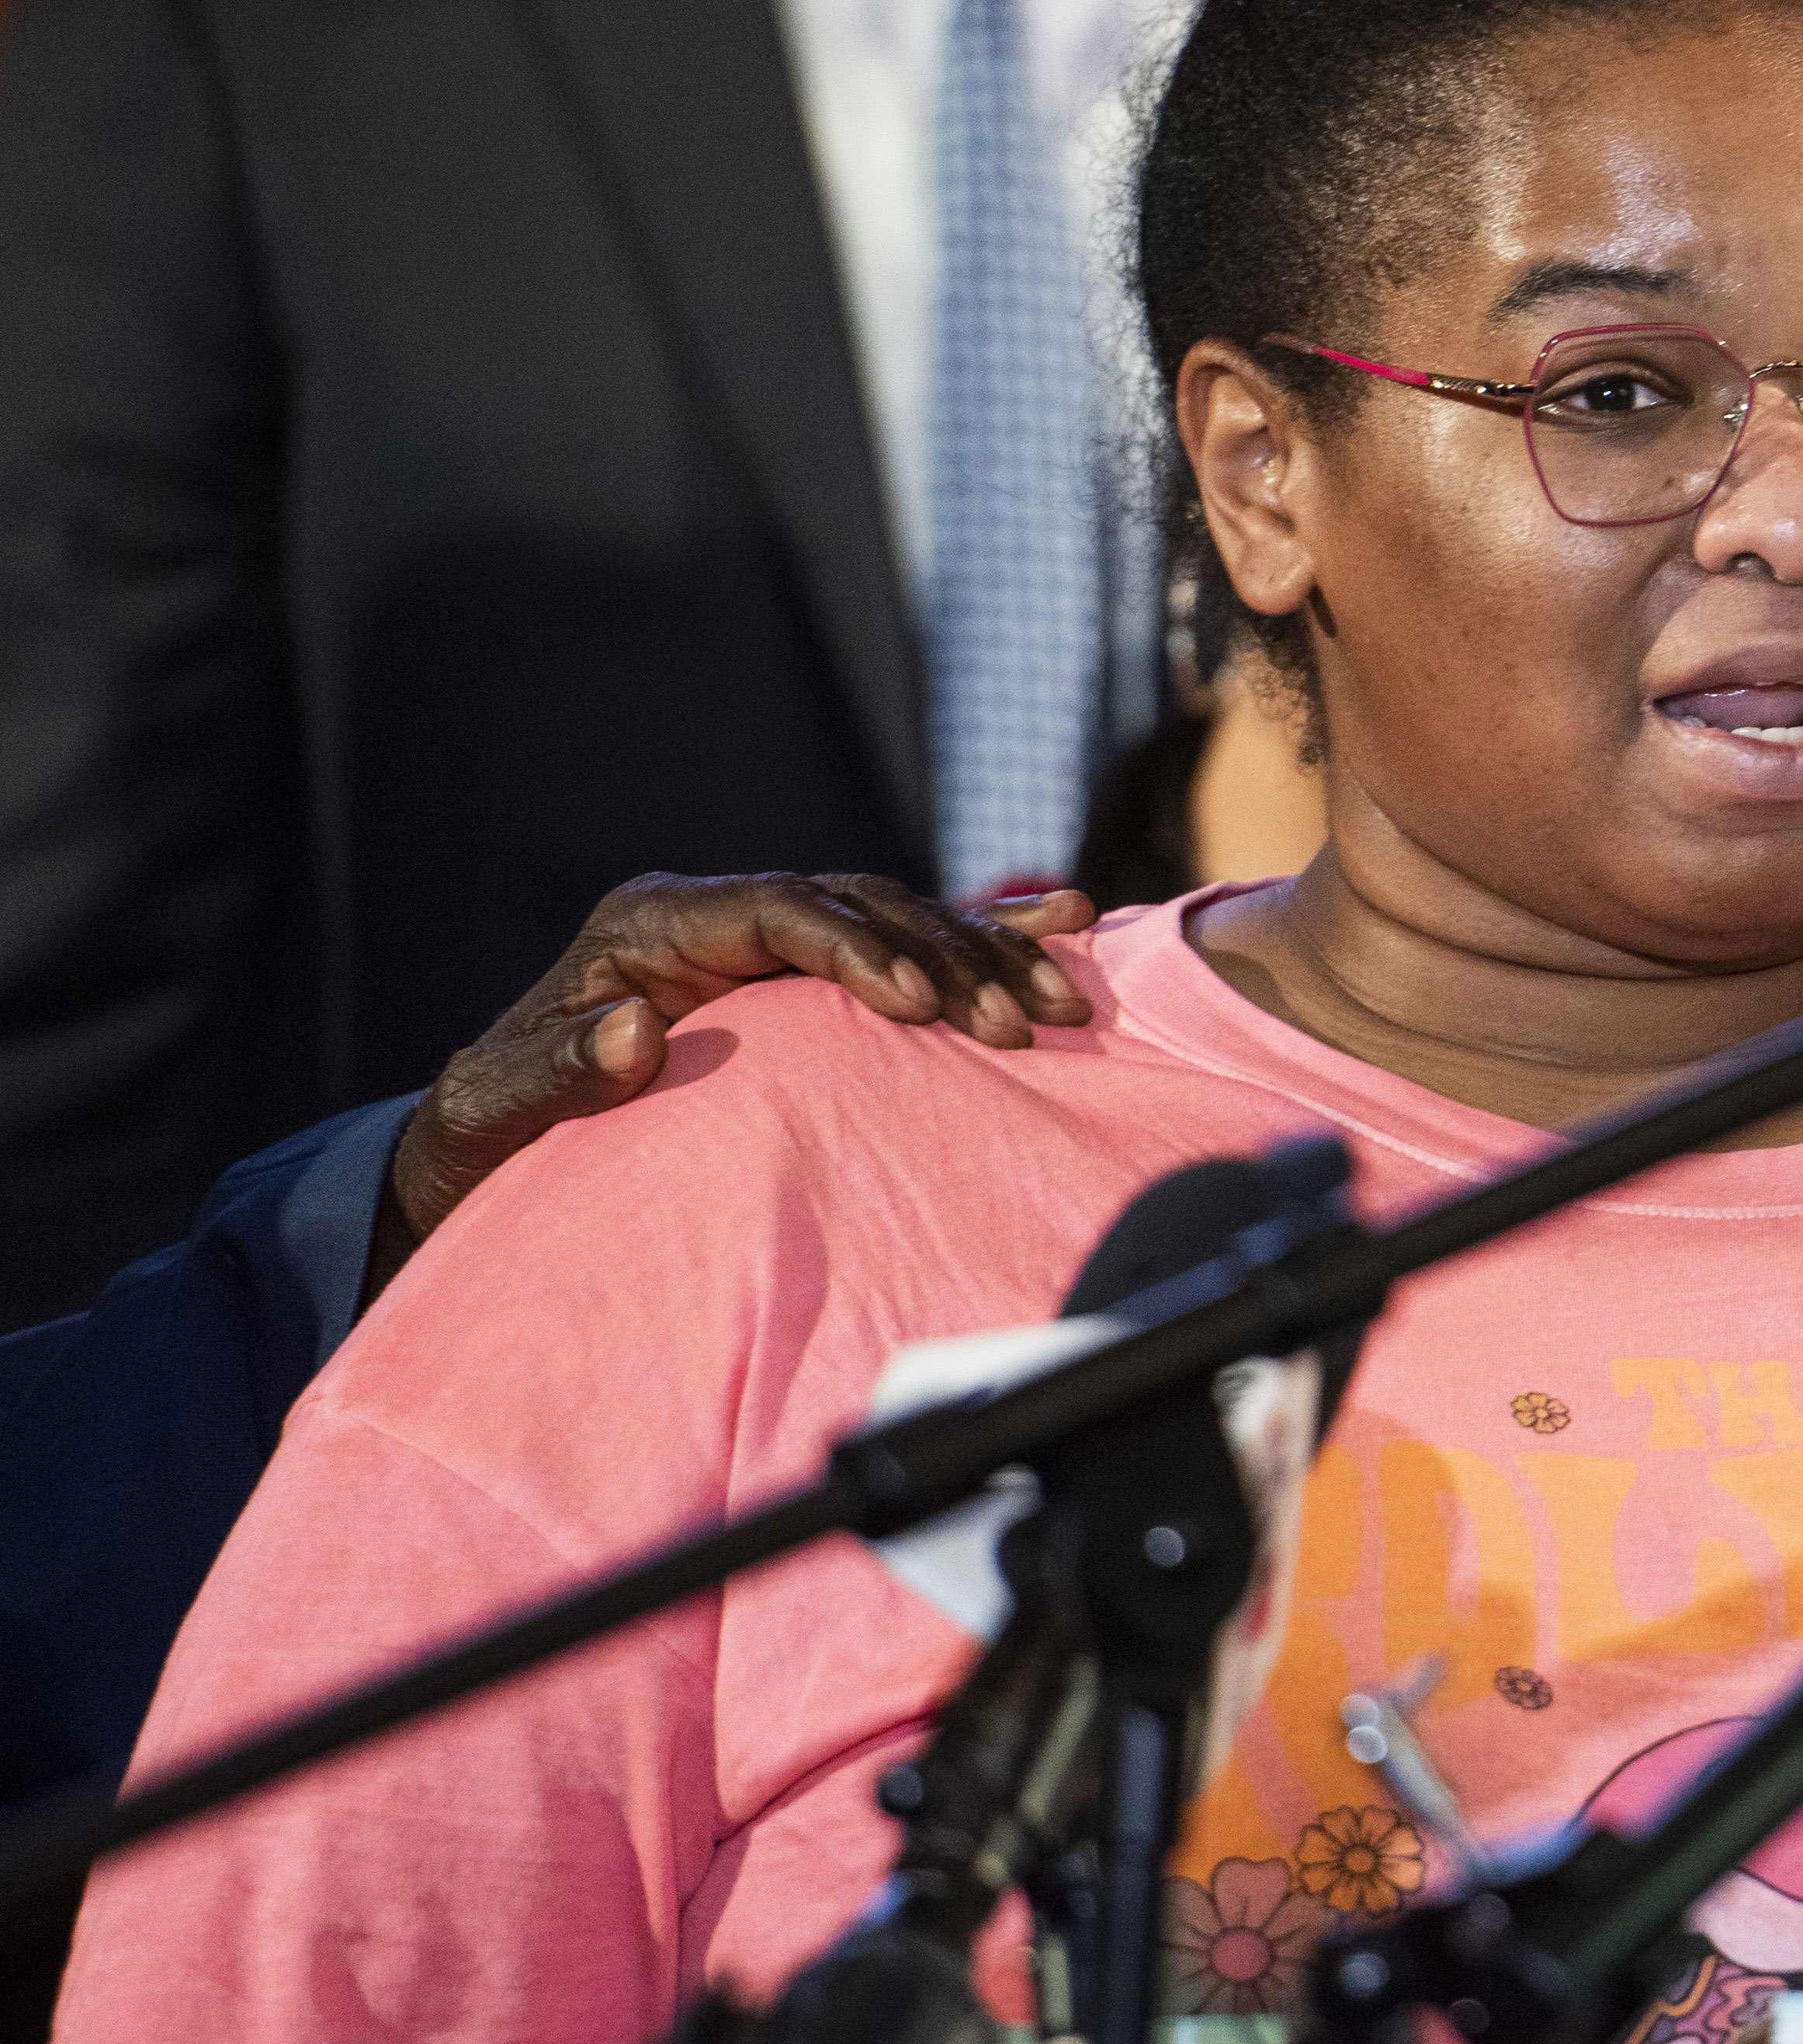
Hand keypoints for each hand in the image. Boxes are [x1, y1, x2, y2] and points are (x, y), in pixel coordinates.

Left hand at [366, 872, 1100, 1303]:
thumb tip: (635, 1034)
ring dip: (986, 958)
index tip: (919, 1005)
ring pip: (903, 917)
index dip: (855, 947)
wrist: (500, 1137)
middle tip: (1012, 1028)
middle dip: (947, 959)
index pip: (778, 908)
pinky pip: (914, 940)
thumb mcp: (500, 1105)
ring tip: (1055, 1008)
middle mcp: (721, 915)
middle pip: (859, 906)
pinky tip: (1067, 924)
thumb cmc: (494, 1128)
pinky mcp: (813, 972)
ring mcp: (773, 938)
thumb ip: (559, 1072)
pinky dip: (991, 934)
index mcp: (654, 923)